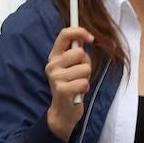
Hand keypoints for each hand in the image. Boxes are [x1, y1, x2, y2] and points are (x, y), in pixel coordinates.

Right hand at [46, 27, 93, 142]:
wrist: (63, 111)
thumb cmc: (72, 85)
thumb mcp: (73, 66)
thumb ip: (77, 52)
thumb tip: (86, 37)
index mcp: (54, 56)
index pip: (64, 34)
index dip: (79, 32)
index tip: (91, 38)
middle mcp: (52, 65)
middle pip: (79, 52)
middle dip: (86, 64)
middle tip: (80, 74)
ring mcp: (55, 78)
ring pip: (84, 68)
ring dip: (86, 78)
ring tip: (77, 84)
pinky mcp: (61, 90)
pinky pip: (84, 82)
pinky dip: (85, 88)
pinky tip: (77, 93)